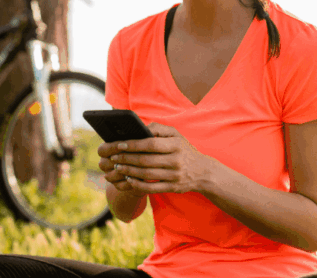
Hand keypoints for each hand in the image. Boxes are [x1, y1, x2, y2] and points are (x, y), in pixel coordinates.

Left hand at [99, 122, 216, 194]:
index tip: (119, 145)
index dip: (134, 145)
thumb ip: (159, 129)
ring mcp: (174, 175)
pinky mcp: (172, 187)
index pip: (151, 144)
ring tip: (117, 167)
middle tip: (113, 158)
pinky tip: (128, 180)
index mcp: (176, 145)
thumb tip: (141, 128)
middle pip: (146, 160)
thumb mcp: (176, 135)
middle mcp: (176, 160)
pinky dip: (138, 185)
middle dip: (127, 159)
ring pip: (146, 174)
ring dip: (129, 171)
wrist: (203, 172)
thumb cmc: (184, 150)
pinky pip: (152, 188)